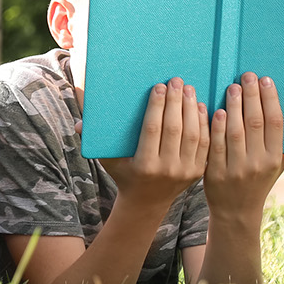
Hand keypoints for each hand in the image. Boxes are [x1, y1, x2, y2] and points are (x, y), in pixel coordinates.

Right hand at [100, 78, 208, 210]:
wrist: (146, 201)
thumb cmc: (123, 173)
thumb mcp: (107, 160)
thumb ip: (94, 141)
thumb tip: (78, 123)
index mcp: (144, 165)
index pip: (152, 129)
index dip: (156, 106)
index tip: (159, 87)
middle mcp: (167, 169)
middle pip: (174, 129)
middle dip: (176, 102)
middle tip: (176, 81)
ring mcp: (185, 171)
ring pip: (193, 134)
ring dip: (192, 109)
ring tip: (189, 90)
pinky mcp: (198, 171)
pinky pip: (205, 143)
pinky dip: (204, 123)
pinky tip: (201, 106)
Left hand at [205, 72, 283, 217]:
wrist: (236, 211)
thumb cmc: (258, 182)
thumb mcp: (276, 166)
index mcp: (274, 158)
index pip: (275, 124)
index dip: (270, 100)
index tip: (266, 81)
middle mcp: (258, 163)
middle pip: (255, 123)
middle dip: (252, 97)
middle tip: (247, 76)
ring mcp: (236, 168)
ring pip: (234, 132)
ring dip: (234, 107)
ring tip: (233, 87)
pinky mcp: (215, 172)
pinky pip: (215, 145)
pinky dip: (216, 127)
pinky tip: (216, 110)